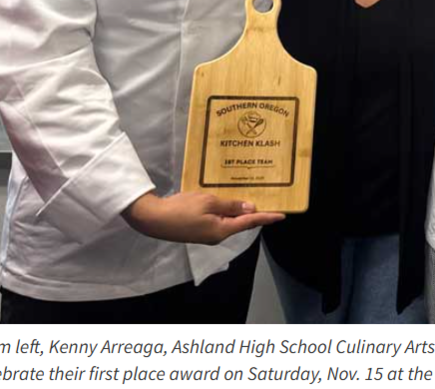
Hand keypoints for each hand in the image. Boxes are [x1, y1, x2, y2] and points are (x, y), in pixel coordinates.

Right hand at [122, 192, 284, 245]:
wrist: (152, 219)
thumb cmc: (181, 209)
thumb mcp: (209, 202)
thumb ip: (231, 206)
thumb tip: (251, 209)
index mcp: (222, 230)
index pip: (250, 222)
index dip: (267, 217)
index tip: (282, 215)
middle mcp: (217, 235)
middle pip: (241, 223)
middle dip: (255, 214)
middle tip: (269, 202)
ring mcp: (207, 234)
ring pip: (230, 222)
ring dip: (240, 212)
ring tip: (251, 199)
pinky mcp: (198, 230)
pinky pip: (219, 220)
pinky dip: (227, 212)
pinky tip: (229, 202)